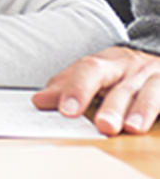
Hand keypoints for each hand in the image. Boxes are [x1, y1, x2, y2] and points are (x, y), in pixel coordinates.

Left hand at [34, 45, 159, 134]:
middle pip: (122, 86)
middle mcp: (133, 70)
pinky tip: (154, 124)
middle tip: (103, 126)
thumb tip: (38, 101)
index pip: (89, 70)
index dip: (77, 89)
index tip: (66, 111)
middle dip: (112, 106)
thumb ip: (67, 86)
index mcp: (108, 63)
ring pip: (151, 93)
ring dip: (141, 110)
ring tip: (132, 127)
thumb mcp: (95, 73)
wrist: (159, 57)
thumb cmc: (122, 71)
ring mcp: (157, 80)